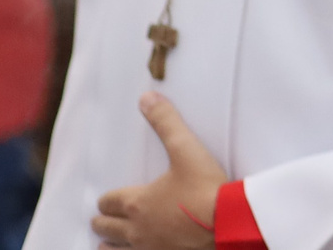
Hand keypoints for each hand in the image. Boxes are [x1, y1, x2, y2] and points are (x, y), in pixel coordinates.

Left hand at [92, 94, 224, 248]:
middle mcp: (136, 229)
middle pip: (105, 228)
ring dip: (109, 244)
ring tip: (109, 242)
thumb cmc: (206, 189)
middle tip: (105, 218)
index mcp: (137, 203)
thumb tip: (147, 98)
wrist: (228, 224)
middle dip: (103, 221)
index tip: (110, 198)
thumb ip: (166, 123)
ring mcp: (147, 249)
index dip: (107, 199)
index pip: (107, 202)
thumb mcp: (187, 150)